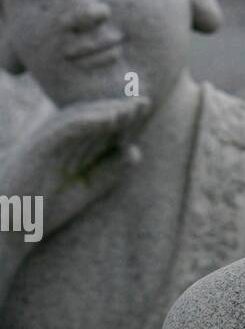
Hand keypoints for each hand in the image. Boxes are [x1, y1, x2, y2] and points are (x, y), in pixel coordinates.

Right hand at [1, 96, 151, 242]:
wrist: (11, 226)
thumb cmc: (45, 209)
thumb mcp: (86, 189)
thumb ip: (109, 171)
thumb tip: (136, 151)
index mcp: (67, 146)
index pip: (98, 126)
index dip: (122, 117)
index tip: (146, 109)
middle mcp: (57, 138)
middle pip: (91, 117)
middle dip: (119, 108)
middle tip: (146, 102)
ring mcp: (47, 140)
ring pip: (80, 117)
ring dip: (107, 110)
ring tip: (132, 107)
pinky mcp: (39, 146)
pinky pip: (66, 128)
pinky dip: (89, 121)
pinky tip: (111, 118)